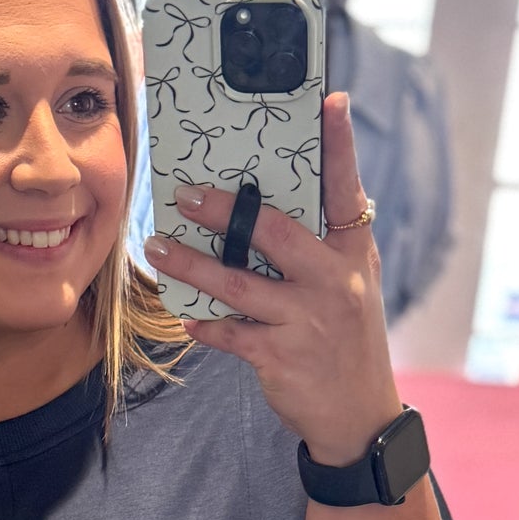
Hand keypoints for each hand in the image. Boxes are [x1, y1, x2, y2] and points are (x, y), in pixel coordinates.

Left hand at [143, 91, 402, 465]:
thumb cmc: (347, 340)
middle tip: (185, 194)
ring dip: (191, 265)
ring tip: (158, 246)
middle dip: (225, 210)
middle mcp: (334, 281)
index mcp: (353, 253)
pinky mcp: (281, 358)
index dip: (340, 145)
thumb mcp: (352, 284)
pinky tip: (184, 317)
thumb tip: (274, 203)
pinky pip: (231, 334)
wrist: (360, 417)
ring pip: (237, 284)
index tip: (331, 102)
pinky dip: (205, 325)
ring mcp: (308, 321)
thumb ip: (324, 244)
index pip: (346, 190)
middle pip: (273, 232)